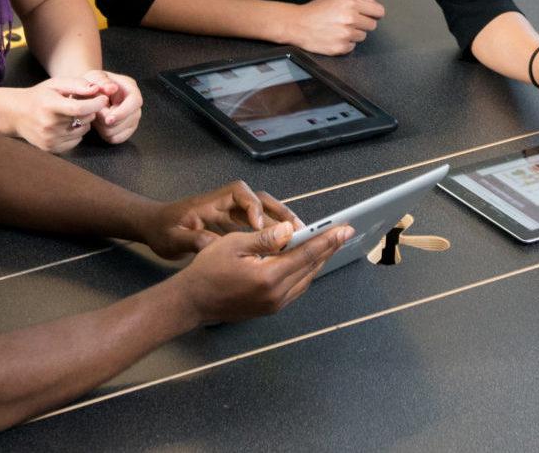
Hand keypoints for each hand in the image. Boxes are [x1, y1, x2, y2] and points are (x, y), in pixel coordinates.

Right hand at [12, 77, 110, 153]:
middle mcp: (49, 125)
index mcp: (49, 106)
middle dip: (90, 110)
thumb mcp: (55, 84)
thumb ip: (77, 84)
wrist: (17, 114)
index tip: (103, 99)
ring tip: (69, 114)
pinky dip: (76, 132)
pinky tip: (65, 124)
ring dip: (83, 121)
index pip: (78, 108)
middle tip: (83, 102)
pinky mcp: (51, 148)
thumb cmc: (40, 96)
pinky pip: (76, 141)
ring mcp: (50, 139)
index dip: (95, 104)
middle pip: (84, 119)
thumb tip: (97, 89)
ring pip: (83, 130)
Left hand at [74, 69, 143, 143]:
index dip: (123, 112)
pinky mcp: (126, 130)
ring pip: (119, 132)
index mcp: (130, 88)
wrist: (88, 94)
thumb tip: (112, 88)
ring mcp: (132, 118)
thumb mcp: (94, 77)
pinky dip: (104, 134)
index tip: (107, 119)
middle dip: (107, 120)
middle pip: (127, 121)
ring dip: (103, 127)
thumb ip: (101, 81)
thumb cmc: (92, 83)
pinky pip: (115, 139)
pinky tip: (99, 124)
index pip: (135, 102)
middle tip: (94, 112)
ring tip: (95, 116)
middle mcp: (134, 104)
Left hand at [139, 181, 298, 258]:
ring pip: (264, 212)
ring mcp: (232, 213)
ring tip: (301, 238)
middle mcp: (226, 203)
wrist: (155, 228)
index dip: (253, 207)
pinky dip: (274, 234)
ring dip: (282, 223)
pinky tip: (286, 248)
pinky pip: (260, 225)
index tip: (259, 225)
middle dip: (280, 212)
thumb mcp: (173, 238)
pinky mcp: (235, 224)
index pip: (239, 193)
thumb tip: (212, 246)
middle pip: (260, 200)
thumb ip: (192, 241)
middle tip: (297, 230)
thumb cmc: (163, 229)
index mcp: (211, 201)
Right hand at [172, 221, 349, 323]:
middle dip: (327, 249)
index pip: (306, 255)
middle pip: (311, 268)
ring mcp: (275, 305)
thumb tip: (290, 229)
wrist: (193, 301)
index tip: (345, 229)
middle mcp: (276, 295)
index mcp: (268, 277)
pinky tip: (306, 260)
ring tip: (328, 243)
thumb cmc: (208, 269)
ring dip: (317, 261)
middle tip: (342, 233)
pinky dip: (305, 272)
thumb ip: (265, 238)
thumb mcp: (233, 244)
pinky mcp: (271, 308)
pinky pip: (296, 288)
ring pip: (306, 279)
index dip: (327, 240)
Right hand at [278, 0, 384, 55]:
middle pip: (372, 25)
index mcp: (351, 3)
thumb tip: (373, 2)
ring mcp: (345, 35)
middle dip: (363, 23)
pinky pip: (352, 47)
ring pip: (363, 36)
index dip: (375, 13)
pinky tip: (335, 36)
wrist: (297, 25)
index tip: (371, 15)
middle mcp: (350, 19)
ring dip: (353, 33)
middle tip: (349, 21)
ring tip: (339, 28)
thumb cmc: (316, 10)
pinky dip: (345, 43)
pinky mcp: (340, 48)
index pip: (378, 11)